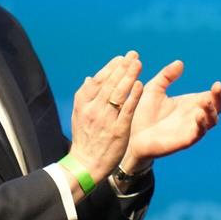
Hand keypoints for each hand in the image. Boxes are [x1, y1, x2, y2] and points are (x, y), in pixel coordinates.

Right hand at [69, 51, 143, 181]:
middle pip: (109, 83)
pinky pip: (127, 110)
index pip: (99, 80)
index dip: (111, 67)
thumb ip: (86, 96)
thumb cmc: (85, 139)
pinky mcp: (118, 130)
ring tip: (138, 64)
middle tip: (134, 55)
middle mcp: (94, 109)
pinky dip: (133, 96)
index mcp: (84, 103)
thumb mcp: (80, 115)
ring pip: (118, 93)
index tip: (121, 57)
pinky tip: (140, 85)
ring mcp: (106, 119)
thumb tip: (90, 77)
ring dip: (129, 76)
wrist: (86, 164)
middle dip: (122, 67)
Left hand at [124, 60, 220, 171]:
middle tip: (217, 87)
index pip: (210, 97)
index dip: (217, 92)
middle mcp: (193, 116)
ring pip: (210, 122)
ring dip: (211, 111)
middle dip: (218, 98)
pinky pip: (198, 134)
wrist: (129, 134)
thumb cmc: (142, 112)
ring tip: (206, 100)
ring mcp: (190, 129)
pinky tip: (199, 115)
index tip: (217, 84)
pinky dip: (201, 125)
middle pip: (215, 108)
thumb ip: (166, 76)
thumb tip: (180, 62)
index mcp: (190, 103)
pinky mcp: (183, 141)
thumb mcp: (154, 89)